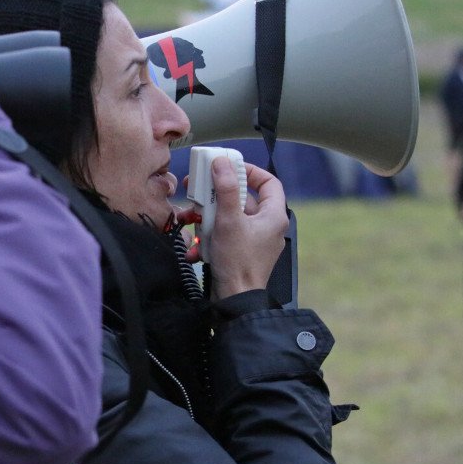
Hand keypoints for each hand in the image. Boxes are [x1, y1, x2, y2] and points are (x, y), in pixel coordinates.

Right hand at [205, 158, 286, 298]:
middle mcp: (267, 227)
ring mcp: (254, 241)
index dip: (250, 171)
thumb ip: (225, 189)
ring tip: (189, 220)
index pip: (269, 182)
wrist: (235, 301)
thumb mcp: (228, 221)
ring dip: (206, 218)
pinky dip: (209, 237)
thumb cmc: (238, 263)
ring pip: (229, 218)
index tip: (229, 168)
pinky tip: (194, 247)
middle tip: (197, 190)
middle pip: (242, 200)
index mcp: (273, 216)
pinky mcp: (241, 253)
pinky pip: (225, 236)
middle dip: (216, 197)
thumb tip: (222, 162)